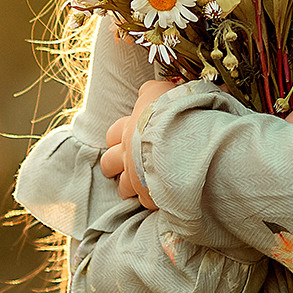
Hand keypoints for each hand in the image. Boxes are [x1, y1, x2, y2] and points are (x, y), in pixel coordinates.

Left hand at [100, 79, 178, 209]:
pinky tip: (163, 196)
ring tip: (144, 184)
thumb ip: (151, 91)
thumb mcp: (161, 91)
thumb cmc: (173, 111)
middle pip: (109, 163)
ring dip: (131, 186)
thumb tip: (147, 90)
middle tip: (128, 165)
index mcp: (129, 128)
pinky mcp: (150, 195)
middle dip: (114, 166)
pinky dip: (154, 199)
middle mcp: (127, 153)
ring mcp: (136, 176)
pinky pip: (147, 202)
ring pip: (123, 187)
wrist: (184, 139)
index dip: (117, 137)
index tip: (126, 138)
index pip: (112, 134)